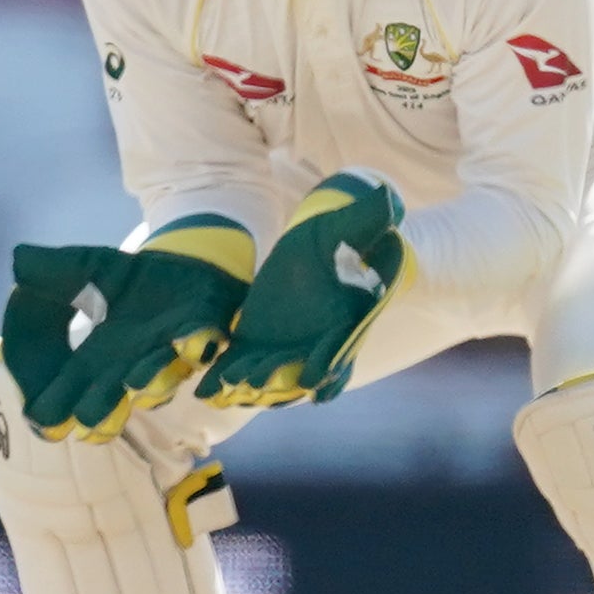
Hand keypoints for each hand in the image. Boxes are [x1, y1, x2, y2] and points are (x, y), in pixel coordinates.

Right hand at [0, 219, 254, 439]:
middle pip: (113, 399)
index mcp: (95, 361)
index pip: (69, 392)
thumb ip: (52, 272)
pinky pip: (205, 340)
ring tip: (136, 383)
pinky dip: (200, 345)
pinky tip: (196, 345)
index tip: (44, 423)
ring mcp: (172, 350)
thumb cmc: (127, 278)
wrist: (184, 263)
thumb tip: (18, 263)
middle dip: (102, 410)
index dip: (55, 409)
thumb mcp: (84, 268)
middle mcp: (132, 366)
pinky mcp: (206, 324)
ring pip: (161, 377)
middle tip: (87, 423)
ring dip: (152, 381)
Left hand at [196, 170, 406, 409]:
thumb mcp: (350, 226)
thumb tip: (387, 201)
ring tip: (228, 391)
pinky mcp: (259, 340)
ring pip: (272, 373)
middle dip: (281, 380)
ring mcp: (288, 345)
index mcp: (348, 316)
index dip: (329, 361)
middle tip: (259, 387)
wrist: (316, 246)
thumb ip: (367, 220)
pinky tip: (206, 391)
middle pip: (302, 369)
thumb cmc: (340, 235)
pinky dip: (227, 377)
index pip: (342, 345)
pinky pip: (244, 363)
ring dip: (251, 385)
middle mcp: (319, 340)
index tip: (315, 379)